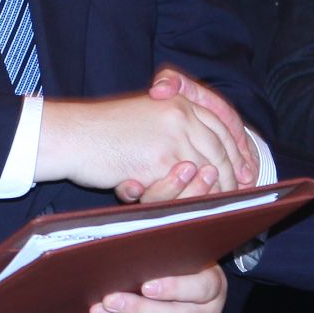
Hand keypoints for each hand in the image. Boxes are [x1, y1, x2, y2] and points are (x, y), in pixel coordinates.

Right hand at [37, 79, 252, 198]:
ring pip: (207, 169)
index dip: (234, 152)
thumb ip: (170, 129)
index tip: (242, 171)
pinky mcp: (160, 161)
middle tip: (238, 194)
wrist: (72, 134)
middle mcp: (181, 116)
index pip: (220, 127)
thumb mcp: (143, 117)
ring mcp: (172, 138)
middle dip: (231, 175)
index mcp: (178, 102)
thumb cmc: (100, 130)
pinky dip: (195, 199)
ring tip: (221, 205)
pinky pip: (185, 185)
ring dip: (216, 190)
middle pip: (219, 149)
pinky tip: (199, 210)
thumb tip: (196, 159)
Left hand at [93, 262, 226, 312]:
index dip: (173, 288)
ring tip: (101, 312)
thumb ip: (166, 256)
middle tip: (111, 300)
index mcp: (214, 285)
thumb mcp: (184, 255)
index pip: (200, 289)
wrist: (197, 288)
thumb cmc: (184, 264)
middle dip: (138, 311)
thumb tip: (132, 254)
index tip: (145, 286)